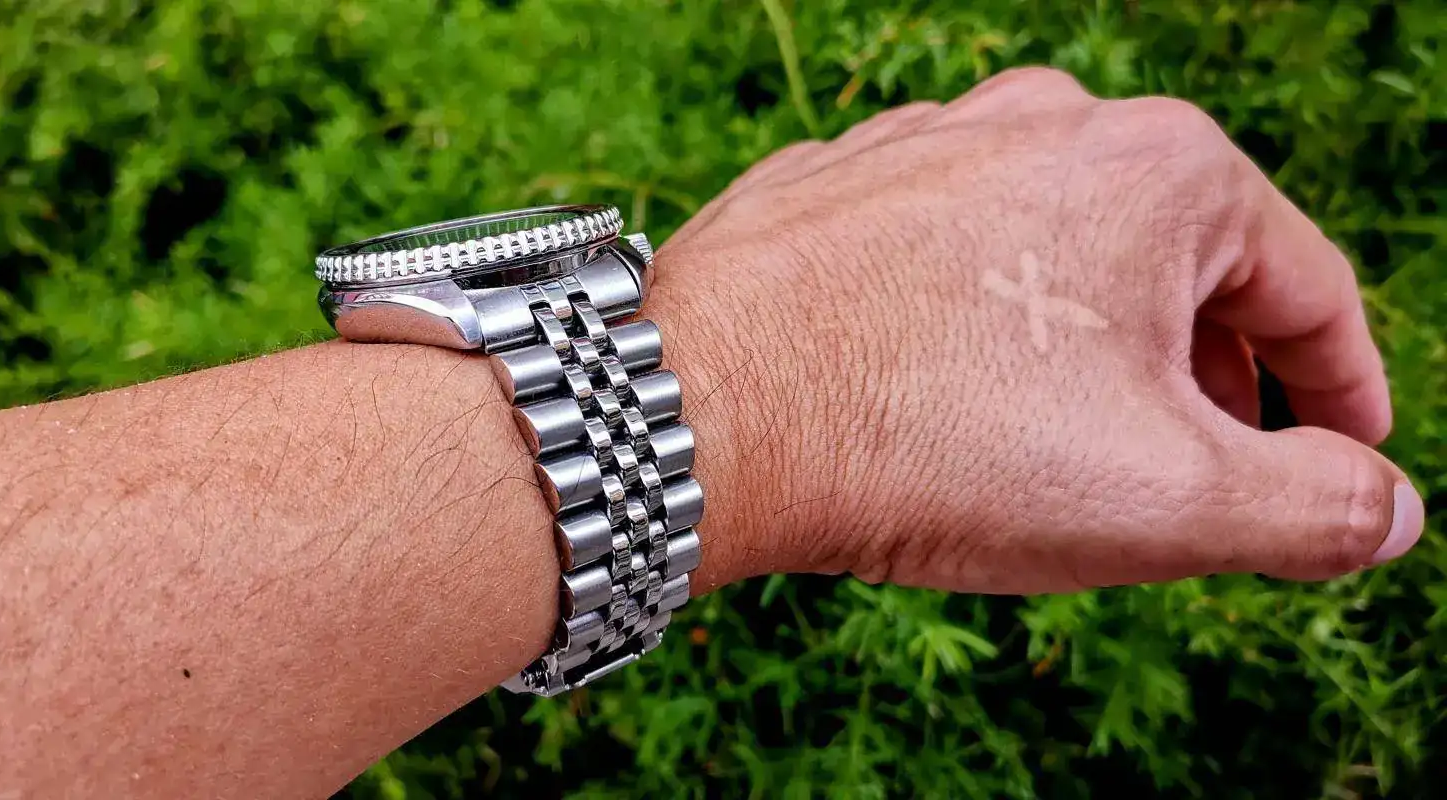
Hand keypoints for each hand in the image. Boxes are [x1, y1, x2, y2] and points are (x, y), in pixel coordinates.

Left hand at [651, 67, 1424, 593]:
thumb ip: (1312, 506)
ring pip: (1059, 265)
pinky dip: (980, 331)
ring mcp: (927, 143)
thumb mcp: (1167, 501)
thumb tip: (1385, 507)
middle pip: (1181, 273)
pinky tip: (949, 406)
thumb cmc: (933, 442)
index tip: (1347, 466)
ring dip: (1089, 359)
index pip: (1308, 294)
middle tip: (1204, 484)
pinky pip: (950, 264)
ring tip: (1070, 456)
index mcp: (1158, 169)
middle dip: (1208, 385)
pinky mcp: (838, 185)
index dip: (1344, 397)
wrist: (695, 413)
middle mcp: (1044, 123)